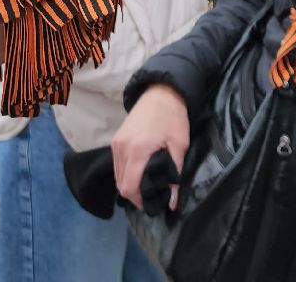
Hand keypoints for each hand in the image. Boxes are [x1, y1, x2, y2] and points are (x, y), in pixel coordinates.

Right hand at [112, 84, 189, 212]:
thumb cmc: (173, 118)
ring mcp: (116, 143)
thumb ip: (175, 175)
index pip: (128, 187)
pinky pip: (117, 164)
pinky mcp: (115, 139)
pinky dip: (126, 173)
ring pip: (117, 175)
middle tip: (152, 196)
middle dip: (135, 194)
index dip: (139, 201)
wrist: (161, 93)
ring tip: (147, 185)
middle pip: (120, 184)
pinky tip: (140, 172)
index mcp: (137, 150)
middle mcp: (121, 148)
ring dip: (129, 184)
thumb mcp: (179, 146)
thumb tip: (172, 202)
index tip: (153, 203)